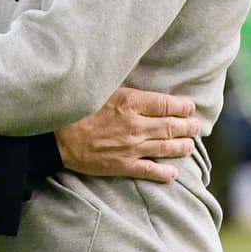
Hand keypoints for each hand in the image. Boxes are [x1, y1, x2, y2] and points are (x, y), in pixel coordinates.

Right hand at [56, 87, 198, 182]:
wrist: (55, 137)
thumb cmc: (76, 108)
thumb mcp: (101, 88)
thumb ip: (123, 87)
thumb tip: (139, 78)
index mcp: (130, 103)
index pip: (166, 104)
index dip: (182, 106)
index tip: (190, 107)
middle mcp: (135, 125)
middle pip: (171, 126)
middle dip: (187, 126)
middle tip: (196, 126)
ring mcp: (131, 147)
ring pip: (165, 147)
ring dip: (182, 146)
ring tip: (190, 145)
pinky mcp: (122, 165)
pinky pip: (149, 170)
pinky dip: (164, 173)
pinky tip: (173, 173)